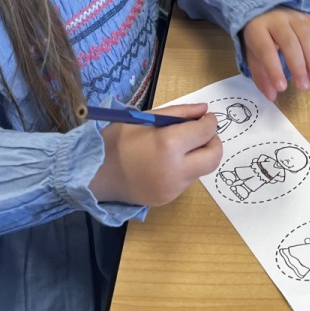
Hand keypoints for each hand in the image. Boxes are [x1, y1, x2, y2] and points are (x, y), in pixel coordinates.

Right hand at [89, 103, 221, 205]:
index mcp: (169, 145)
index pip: (206, 132)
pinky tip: (165, 162)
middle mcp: (176, 170)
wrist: (94, 174)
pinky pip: (186, 181)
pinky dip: (184, 169)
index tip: (206, 118)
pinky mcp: (168, 199)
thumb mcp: (147, 118)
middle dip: (213, 142)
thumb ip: (179, 113)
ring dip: (198, 156)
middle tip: (201, 134)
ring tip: (177, 148)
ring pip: (201, 170)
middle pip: (214, 157)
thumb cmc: (117, 140)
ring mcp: (173, 189)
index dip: (210, 122)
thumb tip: (205, 111)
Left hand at [241, 8, 309, 100]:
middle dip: (298, 66)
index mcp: (257, 29)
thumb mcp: (253, 56)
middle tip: (303, 87)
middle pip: (289, 42)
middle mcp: (276, 19)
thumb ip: (261, 75)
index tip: (282, 88)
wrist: (266, 12)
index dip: (274, 69)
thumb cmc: (259, 38)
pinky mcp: (308, 17)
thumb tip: (272, 96)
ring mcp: (294, 16)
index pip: (266, 50)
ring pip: (307, 37)